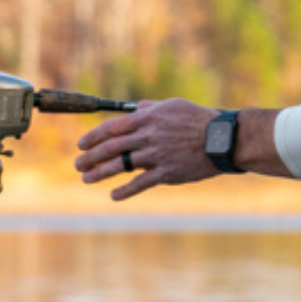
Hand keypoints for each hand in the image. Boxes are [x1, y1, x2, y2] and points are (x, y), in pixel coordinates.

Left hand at [75, 98, 218, 200]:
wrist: (222, 140)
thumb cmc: (200, 120)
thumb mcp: (174, 106)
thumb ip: (152, 108)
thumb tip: (137, 108)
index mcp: (148, 118)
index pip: (113, 127)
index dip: (93, 136)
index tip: (81, 144)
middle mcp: (149, 136)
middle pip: (112, 147)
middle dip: (91, 156)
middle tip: (77, 164)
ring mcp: (157, 155)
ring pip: (122, 165)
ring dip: (100, 172)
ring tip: (87, 179)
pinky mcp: (167, 173)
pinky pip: (141, 183)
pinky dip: (126, 190)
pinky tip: (113, 195)